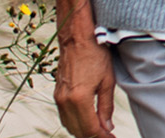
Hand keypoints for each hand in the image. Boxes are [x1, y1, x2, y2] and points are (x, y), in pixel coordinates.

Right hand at [53, 0, 116, 137]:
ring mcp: (58, 97)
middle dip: (93, 136)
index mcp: (79, 99)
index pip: (90, 129)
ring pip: (69, 125)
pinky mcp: (57, 93)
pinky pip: (64, 116)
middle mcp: (65, 101)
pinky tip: (86, 121)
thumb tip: (107, 128)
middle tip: (107, 136)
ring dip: (83, 131)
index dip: (102, 137)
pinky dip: (75, 122)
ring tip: (99, 131)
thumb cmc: (95, 54)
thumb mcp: (107, 81)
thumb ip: (106, 107)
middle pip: (78, 131)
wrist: (77, 36)